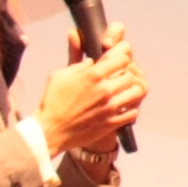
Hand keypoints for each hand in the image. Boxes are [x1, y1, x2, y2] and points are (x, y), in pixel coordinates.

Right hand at [40, 32, 144, 157]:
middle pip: (132, 74)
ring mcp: (109, 108)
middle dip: (128, 73)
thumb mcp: (60, 74)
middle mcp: (104, 90)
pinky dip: (131, 108)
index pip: (122, 57)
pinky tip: (123, 106)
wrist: (50, 130)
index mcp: (93, 75)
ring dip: (133, 90)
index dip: (122, 56)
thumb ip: (77, 60)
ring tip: (126, 90)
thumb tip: (90, 56)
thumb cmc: (52, 101)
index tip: (118, 59)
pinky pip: (133, 112)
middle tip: (122, 76)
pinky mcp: (111, 123)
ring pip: (137, 93)